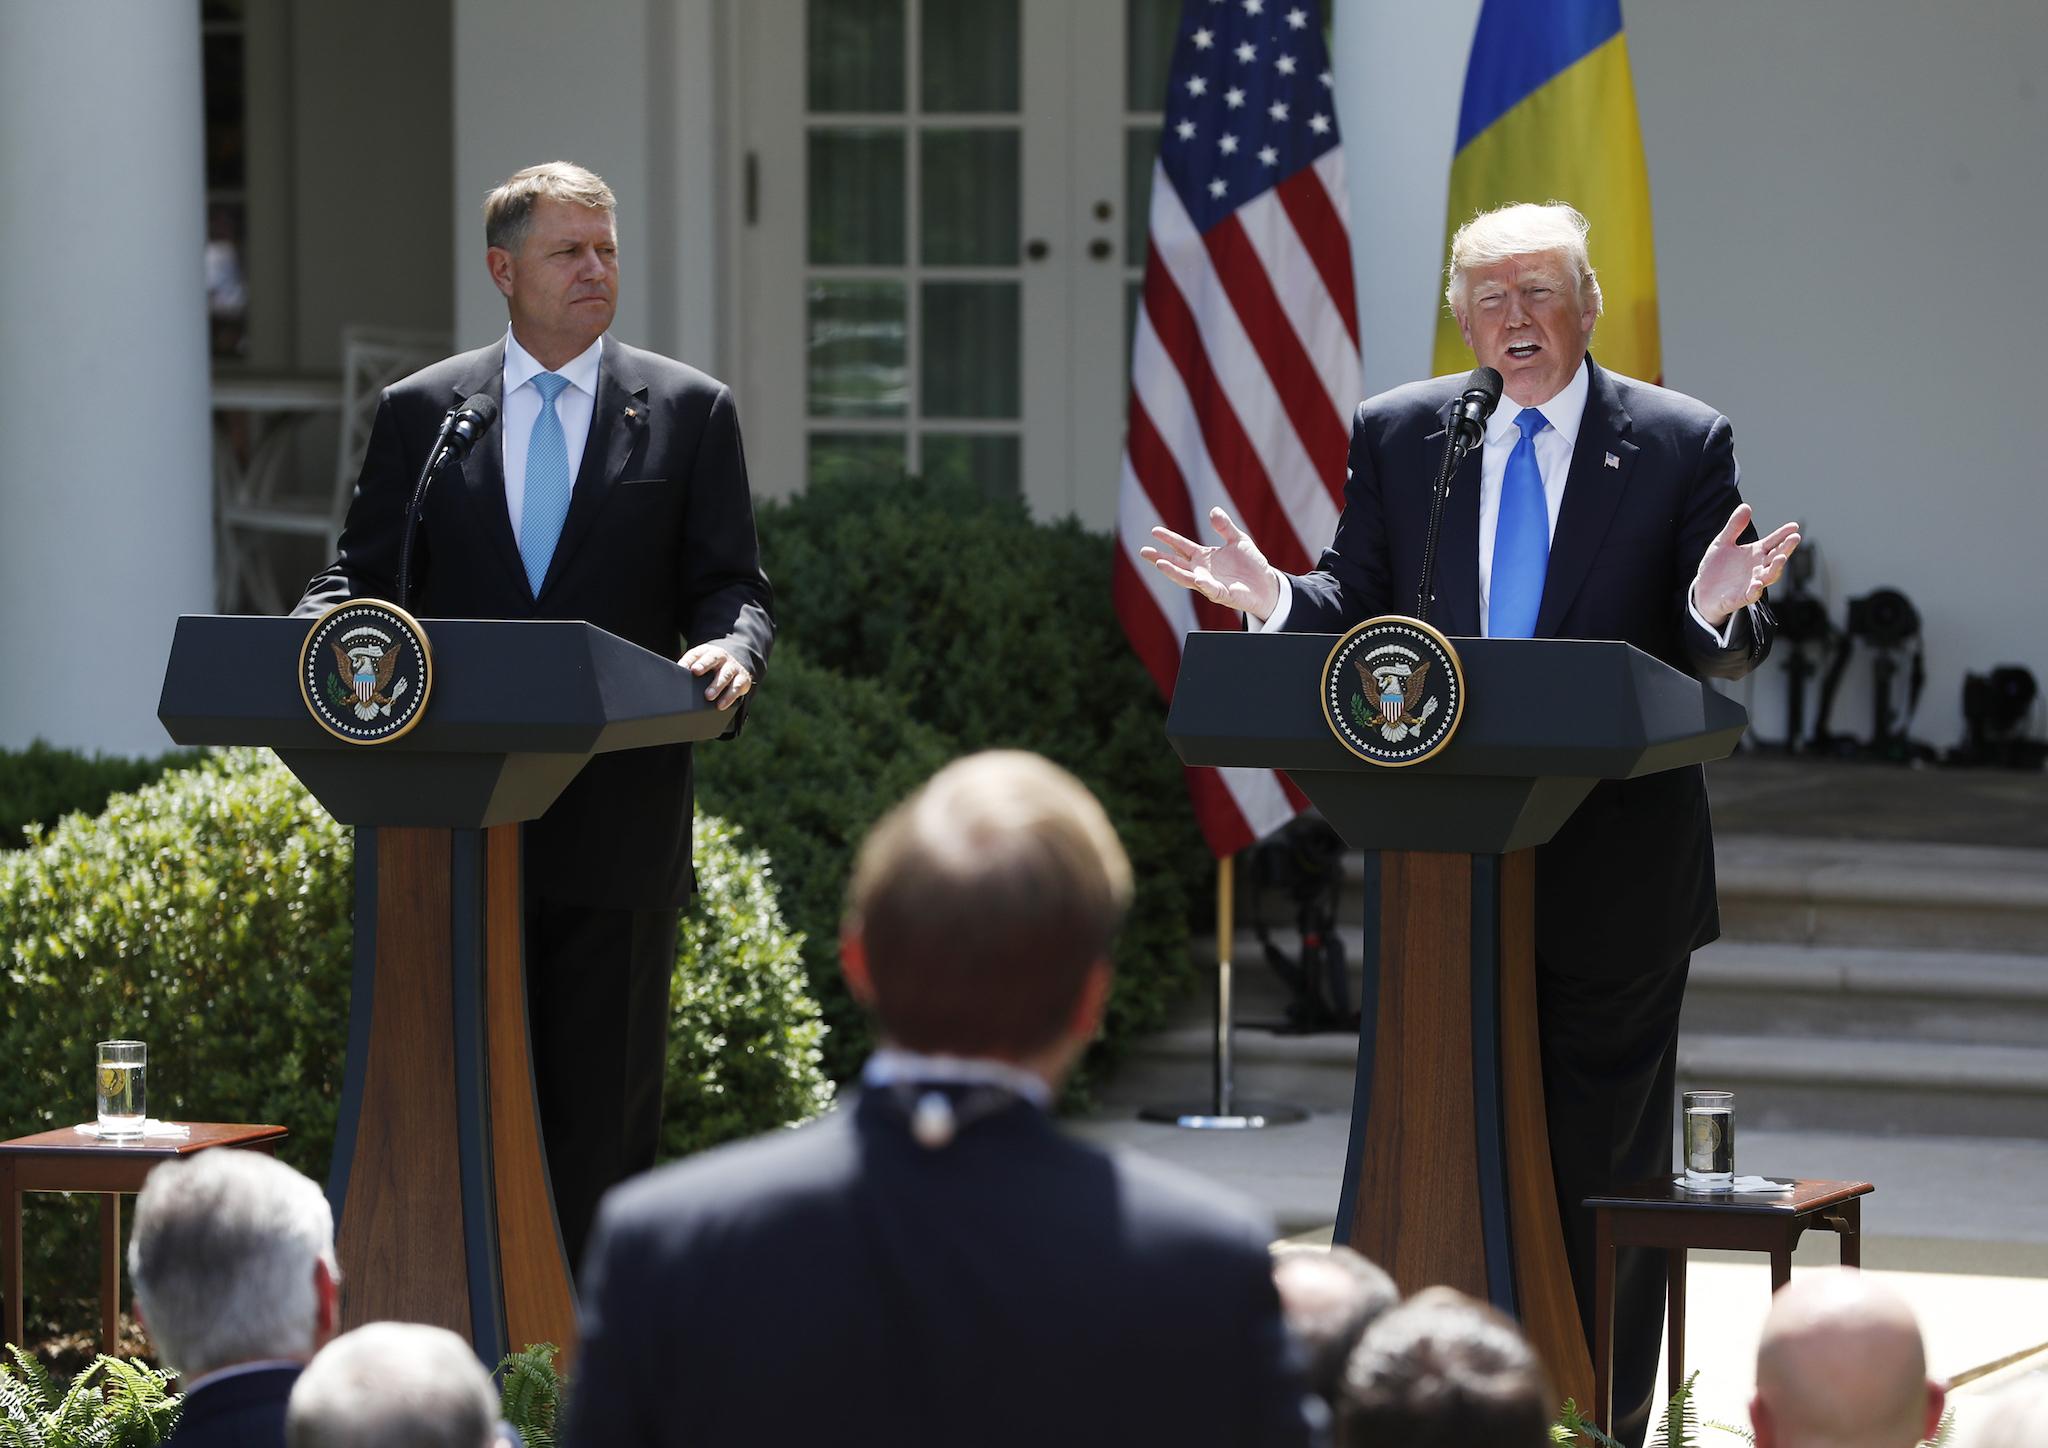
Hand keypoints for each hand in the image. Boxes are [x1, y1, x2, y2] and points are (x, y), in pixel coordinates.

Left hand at [681, 643, 752, 710]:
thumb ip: (688, 665)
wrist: (734, 663)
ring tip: (709, 697)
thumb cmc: (711, 665)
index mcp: (708, 651)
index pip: (699, 653)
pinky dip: (729, 697)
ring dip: (718, 686)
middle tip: (696, 673)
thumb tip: (675, 673)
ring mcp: (733, 667)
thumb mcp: (700, 660)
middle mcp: (722, 657)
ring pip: (726, 675)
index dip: (695, 660)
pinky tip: (721, 705)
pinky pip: (737, 688)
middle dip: (705, 666)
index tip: (692, 668)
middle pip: (713, 659)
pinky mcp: (743, 679)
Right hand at [1138, 507, 1281, 620]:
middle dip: (1160, 558)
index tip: (1154, 531)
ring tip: (1160, 564)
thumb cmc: (1251, 564)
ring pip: (1186, 578)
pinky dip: (1204, 584)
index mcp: (1204, 557)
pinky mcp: (1222, 595)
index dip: (1169, 539)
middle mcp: (1202, 571)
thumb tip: (1213, 511)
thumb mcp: (1238, 540)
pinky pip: (1211, 589)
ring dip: (1173, 572)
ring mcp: (1210, 583)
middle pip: (1177, 564)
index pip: (1182, 547)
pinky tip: (1197, 578)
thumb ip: (1225, 527)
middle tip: (1143, 551)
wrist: (1267, 585)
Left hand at [1693, 503, 1800, 625]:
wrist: (1702, 592)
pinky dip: (1755, 590)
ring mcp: (1751, 582)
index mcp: (1755, 553)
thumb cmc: (1717, 568)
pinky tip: (1758, 583)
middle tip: (1795, 538)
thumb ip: (1734, 527)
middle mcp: (1758, 567)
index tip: (1794, 526)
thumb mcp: (1722, 543)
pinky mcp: (1741, 597)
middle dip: (1786, 548)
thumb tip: (1746, 506)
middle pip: (1775, 557)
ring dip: (1776, 568)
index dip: (1783, 534)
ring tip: (1781, 557)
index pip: (1773, 542)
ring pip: (1769, 576)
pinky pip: (1751, 594)